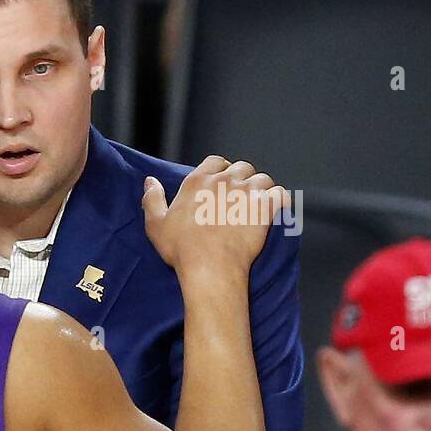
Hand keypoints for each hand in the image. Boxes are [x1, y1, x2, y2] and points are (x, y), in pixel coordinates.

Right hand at [141, 155, 288, 278]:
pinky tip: (275, 210)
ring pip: (263, 179)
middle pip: (242, 167)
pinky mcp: (265, 208)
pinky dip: (280, 201)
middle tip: (242, 197)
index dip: (221, 169)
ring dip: (263, 189)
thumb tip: (150, 181)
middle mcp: (224, 181)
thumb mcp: (156, 224)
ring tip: (259, 205)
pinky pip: (280, 195)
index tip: (223, 182)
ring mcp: (246, 193)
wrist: (210, 268)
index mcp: (198, 181)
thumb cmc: (183, 250)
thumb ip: (153, 199)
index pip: (215, 161)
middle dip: (243, 179)